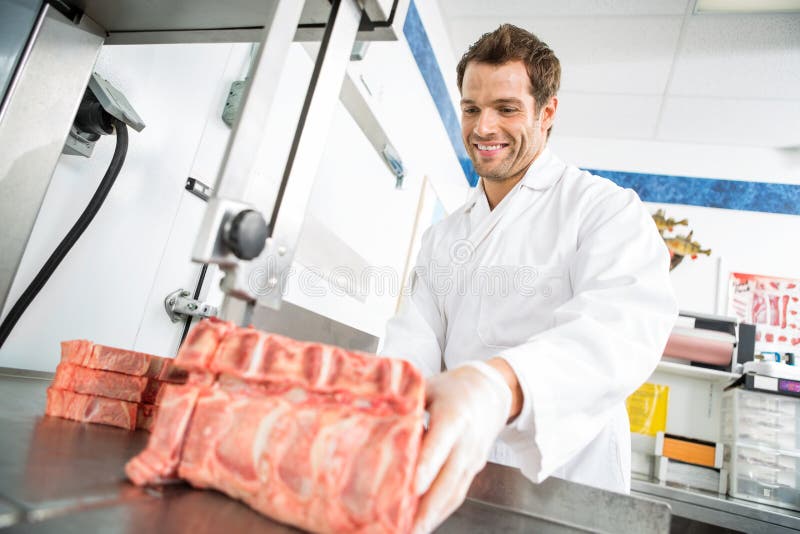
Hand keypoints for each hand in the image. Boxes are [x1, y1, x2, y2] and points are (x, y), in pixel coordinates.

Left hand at [412, 361, 512, 532]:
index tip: (414, 487)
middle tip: (410, 526)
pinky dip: (442, 510)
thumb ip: (407, 404)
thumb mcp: (431, 388)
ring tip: (413, 531)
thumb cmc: (456, 388)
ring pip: (455, 491)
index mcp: (454, 416)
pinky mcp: (474, 468)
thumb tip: (375, 415)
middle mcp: (466, 441)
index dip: (428, 466)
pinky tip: (426, 521)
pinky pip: (458, 492)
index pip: (441, 444)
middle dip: (430, 505)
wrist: (492, 391)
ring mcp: (472, 457)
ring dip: (435, 514)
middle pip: (449, 477)